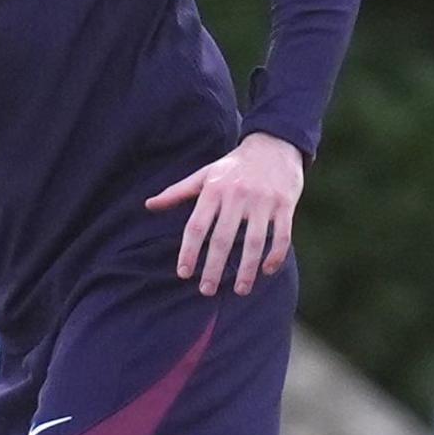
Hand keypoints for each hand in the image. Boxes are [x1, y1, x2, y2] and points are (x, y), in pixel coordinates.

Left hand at [146, 132, 306, 296]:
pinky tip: (267, 271)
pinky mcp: (285, 204)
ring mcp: (263, 201)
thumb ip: (177, 192)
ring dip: (247, 269)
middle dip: (213, 267)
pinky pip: (281, 235)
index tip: (184, 273)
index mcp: (214, 190)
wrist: (275, 144)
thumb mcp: (205, 174)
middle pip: (222, 238)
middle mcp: (237, 196)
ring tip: (239, 290)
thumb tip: (148, 206)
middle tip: (206, 290)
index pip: (196, 226)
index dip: (189, 251)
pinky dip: (275, 255)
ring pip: (254, 241)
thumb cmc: (234, 165)